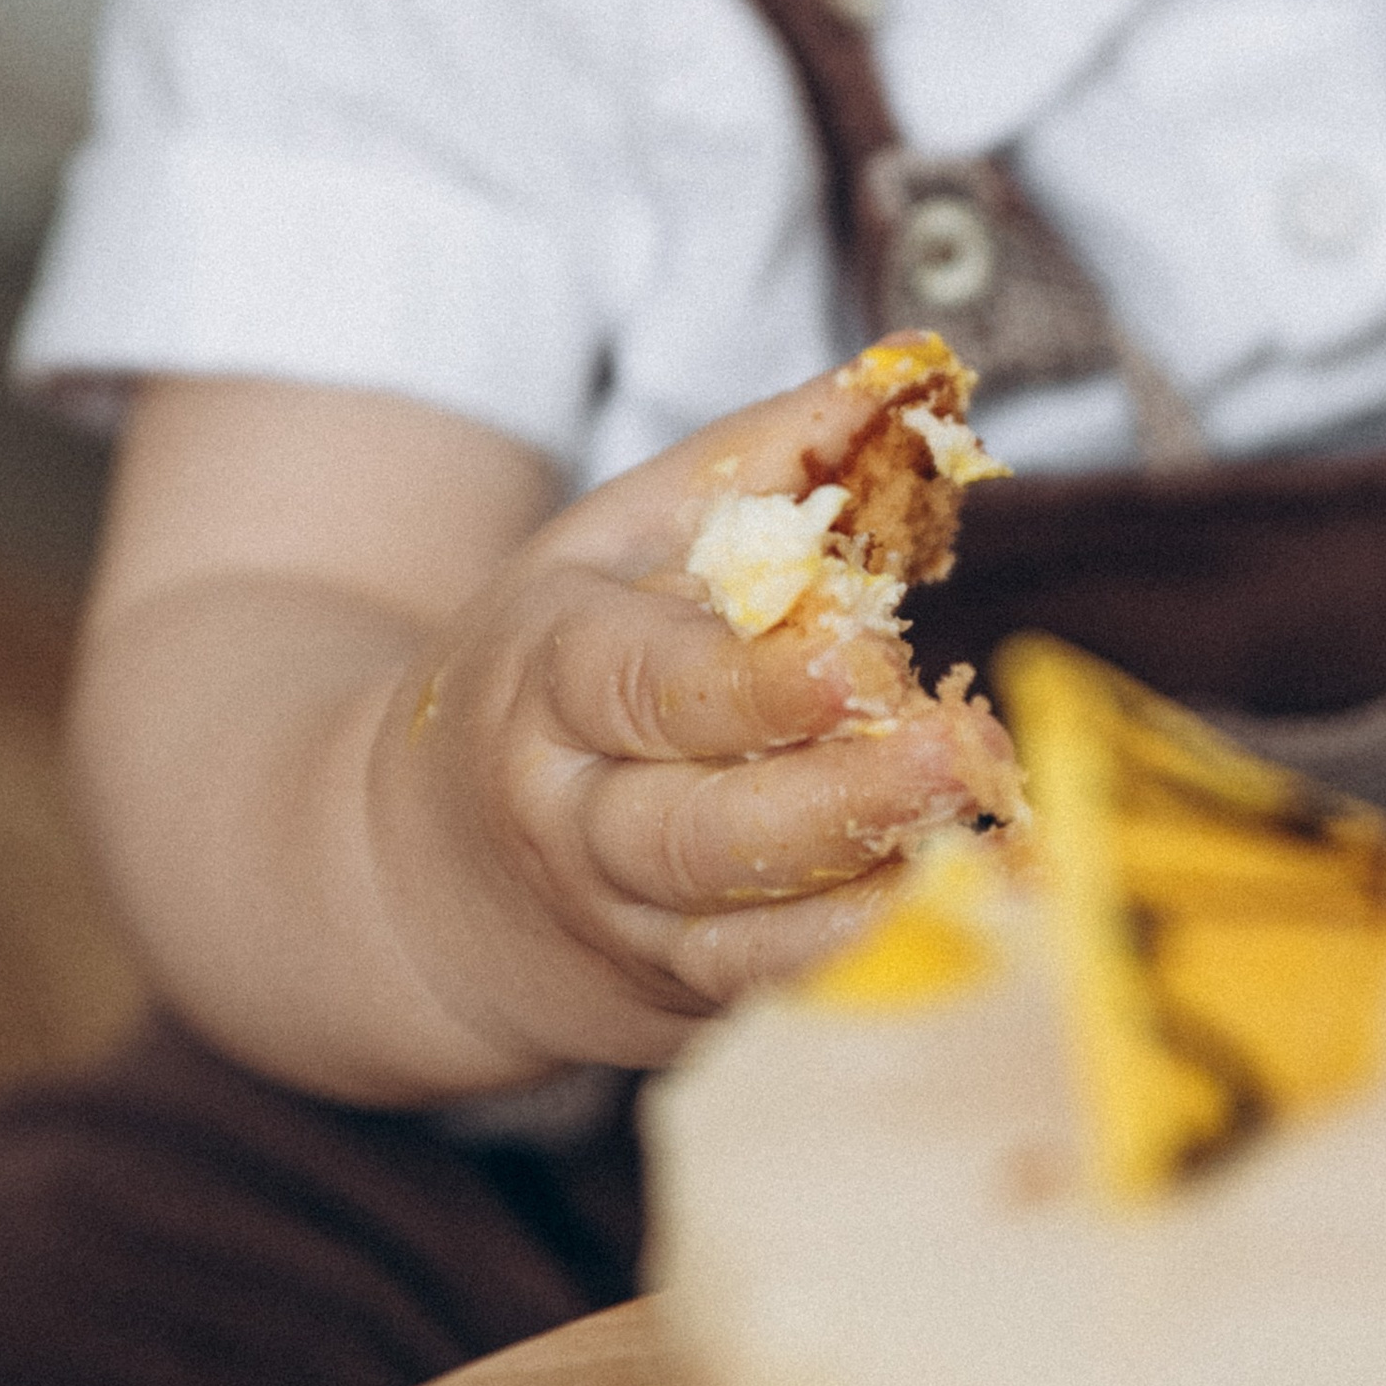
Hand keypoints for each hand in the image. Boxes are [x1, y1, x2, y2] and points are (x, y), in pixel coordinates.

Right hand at [362, 362, 1018, 1078]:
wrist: (409, 874)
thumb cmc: (554, 670)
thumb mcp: (615, 540)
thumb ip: (764, 461)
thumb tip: (913, 378)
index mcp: (553, 682)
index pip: (648, 688)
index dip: (754, 685)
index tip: (863, 658)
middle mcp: (576, 822)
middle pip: (700, 834)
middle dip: (833, 801)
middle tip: (952, 757)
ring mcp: (620, 932)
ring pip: (737, 941)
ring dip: (866, 897)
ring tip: (977, 834)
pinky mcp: (667, 1007)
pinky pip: (765, 997)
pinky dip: (854, 959)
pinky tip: (950, 902)